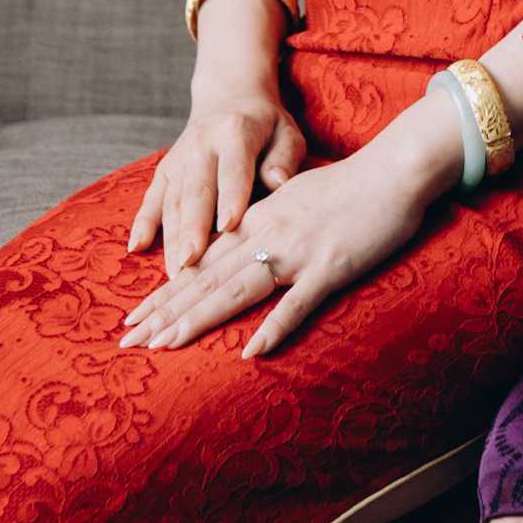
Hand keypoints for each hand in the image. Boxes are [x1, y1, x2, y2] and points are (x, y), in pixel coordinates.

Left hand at [119, 129, 439, 359]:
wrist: (394, 169)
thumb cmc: (348, 185)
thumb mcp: (293, 198)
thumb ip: (263, 224)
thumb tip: (237, 248)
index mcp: (255, 219)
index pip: (200, 262)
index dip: (164, 292)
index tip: (133, 318)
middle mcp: (266, 234)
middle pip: (206, 280)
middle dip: (164, 313)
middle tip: (128, 342)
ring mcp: (297, 251)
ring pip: (236, 291)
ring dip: (197, 320)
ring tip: (163, 346)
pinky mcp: (331, 266)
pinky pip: (297, 303)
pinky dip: (273, 328)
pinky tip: (250, 353)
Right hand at [126, 64, 309, 284]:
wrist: (229, 96)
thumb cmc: (266, 125)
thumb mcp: (286, 132)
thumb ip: (284, 157)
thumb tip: (279, 182)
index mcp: (236, 133)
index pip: (233, 169)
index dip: (231, 196)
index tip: (230, 225)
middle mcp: (202, 144)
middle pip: (196, 191)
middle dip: (192, 228)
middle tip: (191, 262)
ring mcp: (179, 157)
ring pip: (172, 200)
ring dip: (170, 237)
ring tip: (175, 273)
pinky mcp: (164, 169)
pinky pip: (151, 198)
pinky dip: (142, 222)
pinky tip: (136, 247)